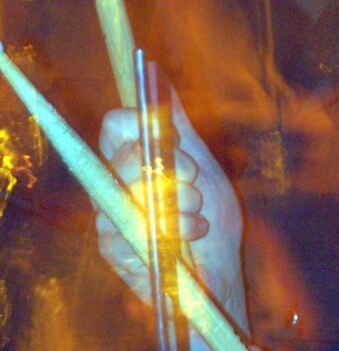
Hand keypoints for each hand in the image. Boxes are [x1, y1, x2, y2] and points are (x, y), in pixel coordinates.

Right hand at [96, 92, 244, 317]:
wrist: (216, 274)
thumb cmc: (212, 220)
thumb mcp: (205, 166)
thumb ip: (179, 126)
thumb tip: (159, 75)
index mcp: (136, 157)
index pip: (116, 125)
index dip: (142, 130)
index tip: (181, 155)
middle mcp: (117, 182)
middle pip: (121, 159)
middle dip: (166, 176)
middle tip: (193, 193)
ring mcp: (110, 214)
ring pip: (125, 196)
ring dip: (171, 210)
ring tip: (196, 223)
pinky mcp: (111, 247)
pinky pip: (124, 232)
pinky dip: (163, 238)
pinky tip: (182, 245)